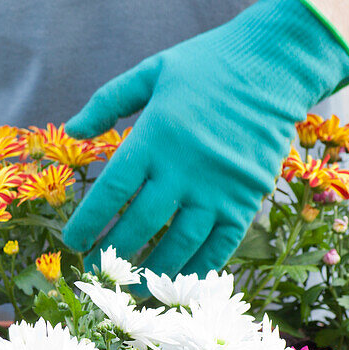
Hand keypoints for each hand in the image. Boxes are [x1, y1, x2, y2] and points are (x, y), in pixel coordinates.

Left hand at [62, 0, 348, 277]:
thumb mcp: (151, 71)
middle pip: (141, 224)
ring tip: (135, 285)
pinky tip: (181, 280)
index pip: (111, 192)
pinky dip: (200, 266)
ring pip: (180, 242)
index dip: (88, 222)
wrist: (277, 63)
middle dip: (114, 252)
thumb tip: (72, 130)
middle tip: (98, 269)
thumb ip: (108, 101)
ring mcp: (218, 187)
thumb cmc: (208, 65)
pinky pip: (221, 243)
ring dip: (154, 269)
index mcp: (154, 138)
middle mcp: (184, 168)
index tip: (72, 242)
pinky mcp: (247, 197)